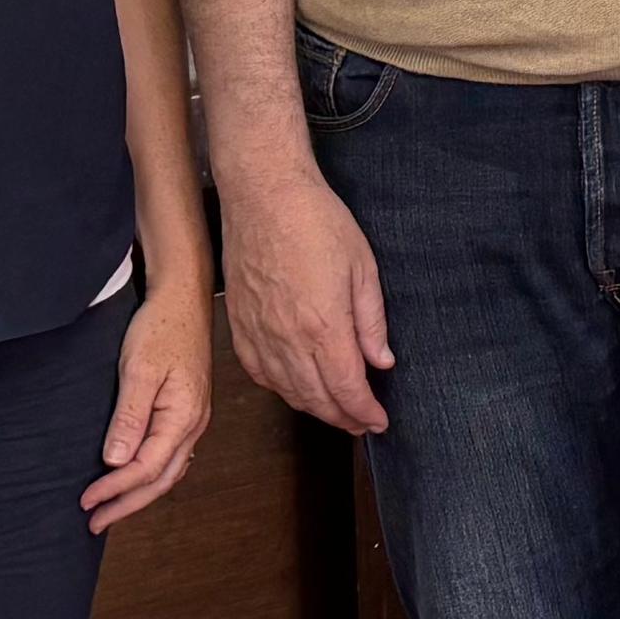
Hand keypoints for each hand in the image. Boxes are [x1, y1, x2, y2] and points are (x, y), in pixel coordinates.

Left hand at [82, 281, 214, 532]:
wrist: (183, 299)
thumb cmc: (161, 328)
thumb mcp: (140, 370)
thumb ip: (129, 416)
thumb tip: (115, 460)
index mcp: (184, 417)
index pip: (147, 467)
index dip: (116, 488)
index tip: (87, 501)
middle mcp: (194, 424)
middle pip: (161, 479)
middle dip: (127, 503)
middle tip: (94, 521)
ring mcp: (193, 419)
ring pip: (168, 471)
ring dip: (138, 493)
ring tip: (110, 509)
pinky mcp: (187, 412)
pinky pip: (170, 456)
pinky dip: (150, 475)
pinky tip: (134, 478)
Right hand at [221, 159, 392, 434]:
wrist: (263, 195)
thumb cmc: (317, 222)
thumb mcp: (363, 268)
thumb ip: (371, 321)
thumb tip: (381, 362)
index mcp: (323, 326)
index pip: (347, 388)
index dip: (365, 412)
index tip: (379, 422)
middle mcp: (287, 339)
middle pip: (317, 398)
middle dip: (343, 417)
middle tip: (362, 423)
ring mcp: (258, 334)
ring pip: (287, 391)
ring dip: (314, 407)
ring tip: (335, 411)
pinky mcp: (238, 325)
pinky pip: (259, 373)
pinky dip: (281, 389)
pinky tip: (295, 388)